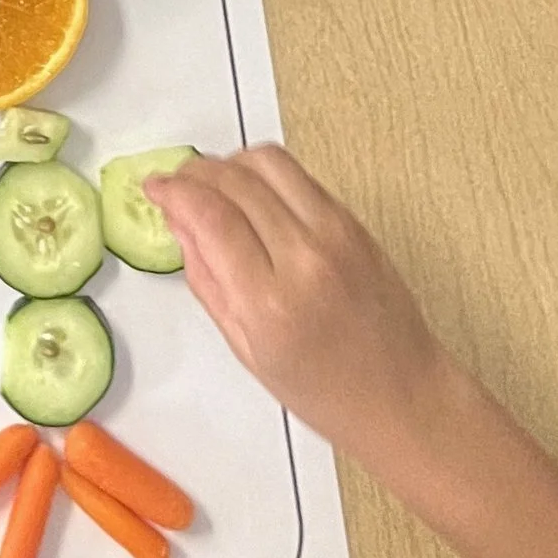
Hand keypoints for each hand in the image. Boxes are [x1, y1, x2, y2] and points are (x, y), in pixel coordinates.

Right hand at [149, 148, 464, 485]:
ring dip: (229, 163)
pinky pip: (298, 176)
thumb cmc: (326, 391)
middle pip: (234, 179)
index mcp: (270, 303)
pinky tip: (252, 194)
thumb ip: (207, 280)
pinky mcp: (354, 222)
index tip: (155, 188)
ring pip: (267, 161)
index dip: (173, 190)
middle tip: (176, 185)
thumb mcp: (247, 350)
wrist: (403, 395)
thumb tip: (180, 222)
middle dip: (194, 173)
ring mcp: (336, 233)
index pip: (209, 215)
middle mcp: (305, 258)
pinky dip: (265, 173)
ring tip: (213, 186)